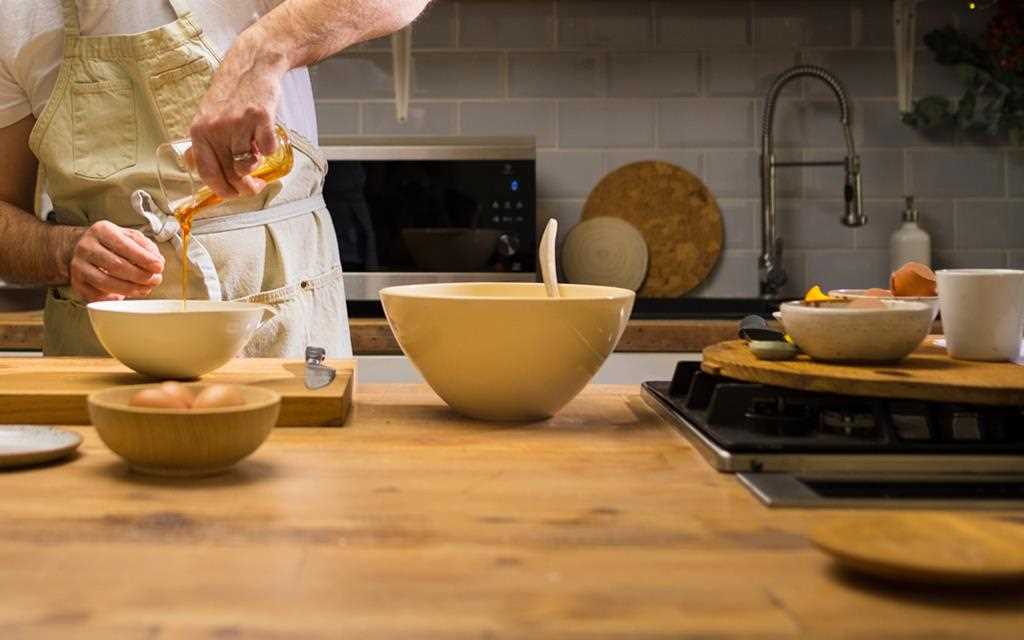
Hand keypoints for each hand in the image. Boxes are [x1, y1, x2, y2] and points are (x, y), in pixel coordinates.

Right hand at [68, 221, 163, 302]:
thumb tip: (158, 260)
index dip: (143, 258)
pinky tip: (127, 295)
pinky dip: (115, 298)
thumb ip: (146, 246)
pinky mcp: (77, 283)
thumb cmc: (113, 244)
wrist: (84, 249)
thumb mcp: (130, 237)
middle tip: (156, 280)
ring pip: (106, 282)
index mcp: (101, 230)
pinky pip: (96, 295)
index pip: (124, 245)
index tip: (159, 267)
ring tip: (146, 288)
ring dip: (130, 289)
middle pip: (116, 265)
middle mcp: (86, 247)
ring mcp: (78, 266)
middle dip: (140, 276)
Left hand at [188, 30, 285, 199]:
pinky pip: (268, 150)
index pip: (207, 173)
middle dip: (245, 187)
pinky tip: (265, 137)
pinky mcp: (260, 118)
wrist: (252, 65)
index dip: (222, 190)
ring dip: (256, 164)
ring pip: (249, 165)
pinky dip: (270, 149)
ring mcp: (238, 123)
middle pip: (230, 174)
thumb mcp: (208, 116)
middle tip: (254, 186)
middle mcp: (216, 129)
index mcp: (199, 131)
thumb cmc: (232, 93)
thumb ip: (205, 143)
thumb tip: (201, 171)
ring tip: (255, 151)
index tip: (232, 194)